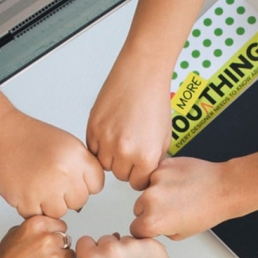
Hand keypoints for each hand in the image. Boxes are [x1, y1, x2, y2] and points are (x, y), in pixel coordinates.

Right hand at [0, 112, 104, 217]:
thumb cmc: (30, 138)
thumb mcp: (67, 144)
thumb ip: (82, 166)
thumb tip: (90, 189)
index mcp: (77, 156)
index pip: (96, 185)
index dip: (85, 183)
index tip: (74, 179)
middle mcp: (63, 172)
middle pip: (80, 201)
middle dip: (68, 195)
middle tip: (52, 181)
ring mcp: (45, 188)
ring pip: (60, 212)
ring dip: (50, 204)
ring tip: (38, 185)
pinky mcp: (26, 201)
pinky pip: (39, 216)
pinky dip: (32, 207)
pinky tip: (27, 189)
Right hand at [0, 216, 78, 257]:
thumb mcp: (15, 233)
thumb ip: (36, 229)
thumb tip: (51, 230)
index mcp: (37, 224)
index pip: (61, 226)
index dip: (55, 237)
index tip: (47, 245)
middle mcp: (47, 238)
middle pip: (67, 242)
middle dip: (59, 250)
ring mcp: (54, 257)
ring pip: (72, 257)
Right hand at [76, 234, 185, 257]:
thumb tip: (101, 251)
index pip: (84, 241)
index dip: (91, 249)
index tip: (97, 255)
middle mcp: (110, 249)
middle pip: (105, 239)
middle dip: (111, 250)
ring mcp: (132, 243)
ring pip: (125, 239)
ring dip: (129, 249)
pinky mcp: (150, 242)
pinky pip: (142, 240)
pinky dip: (145, 249)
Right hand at [86, 51, 170, 190]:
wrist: (141, 74)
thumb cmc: (155, 100)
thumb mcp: (164, 137)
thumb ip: (154, 159)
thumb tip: (146, 174)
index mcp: (146, 156)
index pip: (138, 183)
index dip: (139, 174)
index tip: (139, 167)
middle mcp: (124, 151)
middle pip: (120, 175)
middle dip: (126, 165)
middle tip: (131, 148)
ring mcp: (106, 140)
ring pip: (104, 164)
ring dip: (111, 156)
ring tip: (121, 139)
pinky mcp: (92, 128)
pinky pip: (93, 149)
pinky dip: (100, 145)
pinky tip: (111, 131)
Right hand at [130, 157, 232, 239]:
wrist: (223, 188)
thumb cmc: (208, 210)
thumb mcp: (181, 234)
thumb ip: (160, 230)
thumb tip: (151, 224)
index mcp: (153, 221)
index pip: (135, 228)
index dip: (146, 229)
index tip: (153, 225)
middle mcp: (150, 199)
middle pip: (138, 208)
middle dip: (150, 210)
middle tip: (171, 209)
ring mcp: (156, 180)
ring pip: (146, 190)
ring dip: (157, 193)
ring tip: (178, 195)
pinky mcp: (163, 165)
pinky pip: (156, 175)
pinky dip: (164, 179)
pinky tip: (179, 183)